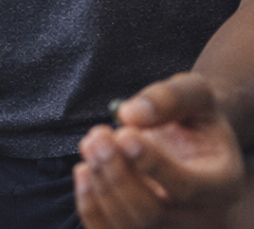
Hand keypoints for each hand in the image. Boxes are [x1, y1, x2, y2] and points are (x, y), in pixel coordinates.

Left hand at [75, 72, 245, 226]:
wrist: (191, 140)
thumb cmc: (193, 115)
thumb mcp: (194, 91)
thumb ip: (168, 97)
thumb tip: (129, 115)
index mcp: (222, 183)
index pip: (186, 188)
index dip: (150, 164)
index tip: (123, 133)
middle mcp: (202, 217)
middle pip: (153, 214)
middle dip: (117, 174)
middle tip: (98, 135)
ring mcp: (173, 228)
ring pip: (130, 226)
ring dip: (100, 186)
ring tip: (91, 144)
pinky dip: (91, 207)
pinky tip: (84, 171)